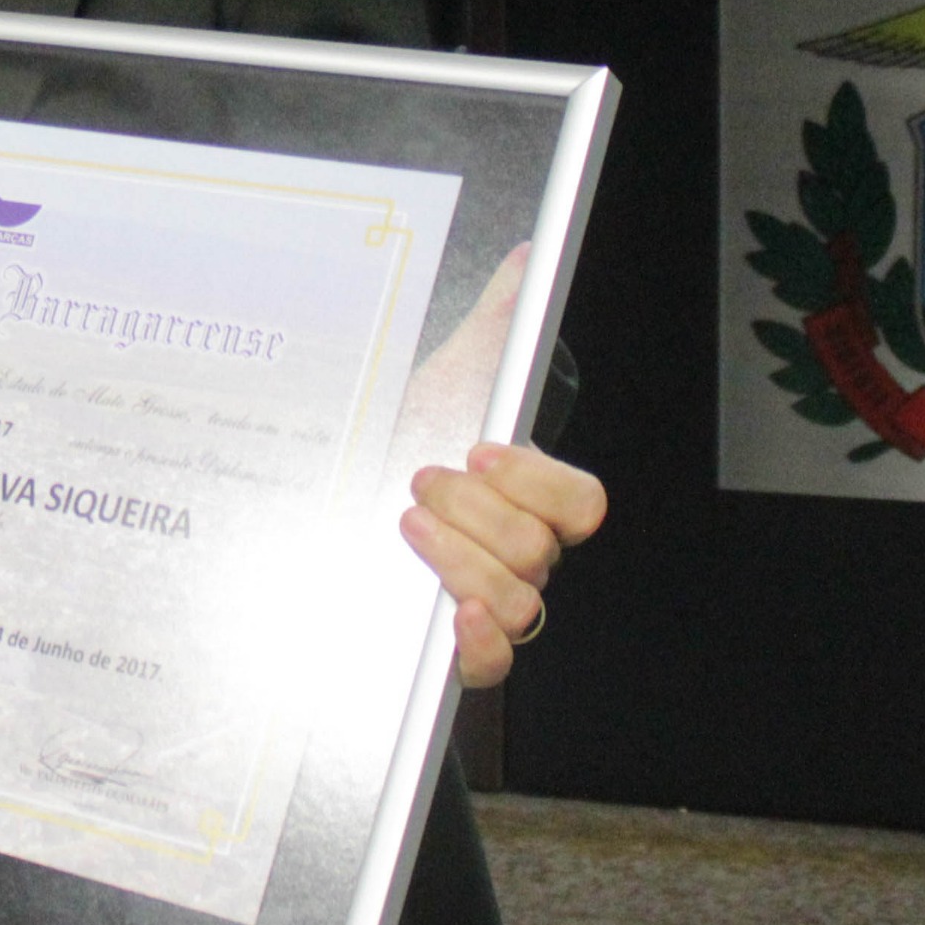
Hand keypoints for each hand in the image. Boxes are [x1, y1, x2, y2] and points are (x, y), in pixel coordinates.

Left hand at [391, 245, 607, 688]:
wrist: (341, 500)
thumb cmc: (406, 438)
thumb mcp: (447, 375)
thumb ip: (498, 321)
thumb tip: (531, 259)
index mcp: (530, 495)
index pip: (582, 503)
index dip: (536, 479)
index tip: (477, 448)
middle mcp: (521, 551)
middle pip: (540, 550)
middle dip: (475, 510)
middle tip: (419, 479)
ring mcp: (490, 599)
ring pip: (519, 600)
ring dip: (462, 559)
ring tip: (406, 522)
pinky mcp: (451, 645)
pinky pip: (493, 665)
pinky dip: (481, 644)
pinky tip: (452, 615)